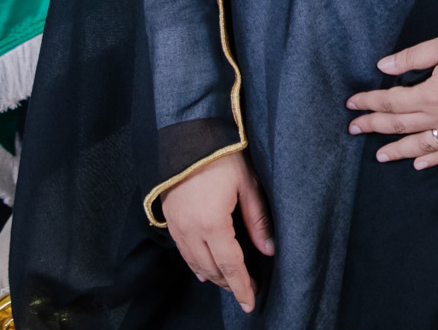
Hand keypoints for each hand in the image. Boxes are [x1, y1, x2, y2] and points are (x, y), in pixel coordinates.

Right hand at [159, 152, 274, 312]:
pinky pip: (183, 251)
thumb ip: (258, 219)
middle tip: (245, 293)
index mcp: (212, 222)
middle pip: (212, 268)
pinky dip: (195, 264)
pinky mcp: (169, 219)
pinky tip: (204, 271)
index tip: (250, 301)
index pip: (230, 265)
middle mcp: (190, 229)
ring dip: (213, 276)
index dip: (241, 285)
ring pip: (195, 263)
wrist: (186, 136)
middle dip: (229, 284)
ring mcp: (176, 226)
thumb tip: (269, 249)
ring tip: (229, 284)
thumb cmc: (221, 154)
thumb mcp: (247, 183)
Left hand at [346, 21, 437, 168]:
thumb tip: (383, 66)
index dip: (369, 102)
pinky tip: (420, 163)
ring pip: (422, 144)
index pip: (390, 101)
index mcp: (430, 94)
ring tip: (380, 155)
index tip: (352, 104)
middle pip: (400, 125)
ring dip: (397, 150)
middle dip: (374, 126)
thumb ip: (412, 58)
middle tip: (354, 130)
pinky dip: (432, 159)